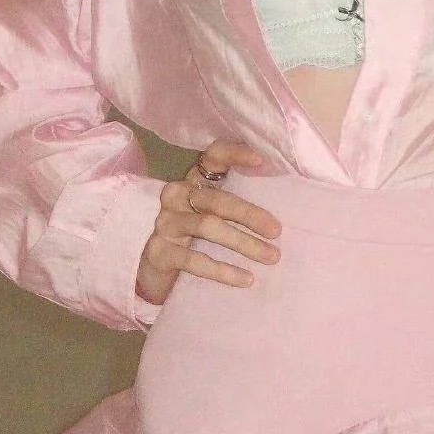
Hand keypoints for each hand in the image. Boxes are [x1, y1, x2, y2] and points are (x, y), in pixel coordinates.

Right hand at [135, 140, 280, 306]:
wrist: (153, 272)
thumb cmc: (192, 239)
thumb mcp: (211, 216)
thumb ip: (234, 206)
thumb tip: (281, 213)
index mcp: (193, 181)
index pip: (212, 157)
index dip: (235, 154)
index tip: (262, 160)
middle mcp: (176, 196)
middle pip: (216, 198)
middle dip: (249, 214)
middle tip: (277, 231)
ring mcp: (164, 223)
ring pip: (207, 227)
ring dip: (243, 243)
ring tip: (271, 257)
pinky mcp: (158, 252)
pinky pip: (194, 260)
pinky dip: (223, 270)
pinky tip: (245, 279)